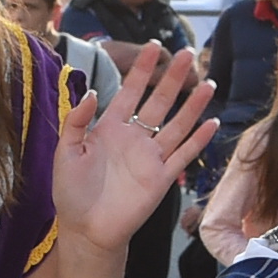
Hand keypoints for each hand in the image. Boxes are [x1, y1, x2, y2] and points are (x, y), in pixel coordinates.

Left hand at [51, 43, 218, 254]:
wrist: (86, 230)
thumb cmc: (71, 192)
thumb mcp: (66, 152)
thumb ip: (76, 121)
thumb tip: (92, 91)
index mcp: (110, 129)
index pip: (130, 92)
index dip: (141, 70)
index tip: (153, 47)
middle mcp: (134, 138)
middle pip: (159, 102)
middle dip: (172, 78)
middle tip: (186, 54)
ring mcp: (150, 157)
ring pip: (177, 125)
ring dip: (193, 105)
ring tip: (208, 82)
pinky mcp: (162, 178)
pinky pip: (184, 155)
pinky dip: (198, 140)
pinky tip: (212, 123)